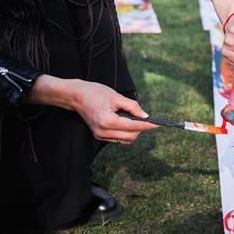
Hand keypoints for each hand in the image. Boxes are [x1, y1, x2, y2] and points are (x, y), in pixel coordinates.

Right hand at [29, 76, 156, 143]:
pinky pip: (118, 138)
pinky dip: (125, 132)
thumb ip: (132, 107)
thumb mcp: (116, 96)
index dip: (146, 125)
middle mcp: (103, 132)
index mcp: (107, 121)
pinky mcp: (99, 136)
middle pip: (130, 137)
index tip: (156, 124)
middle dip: (140, 129)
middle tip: (145, 118)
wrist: (77, 96)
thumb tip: (145, 115)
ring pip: (125, 140)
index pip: (132, 127)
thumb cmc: (95, 93)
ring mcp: (100, 136)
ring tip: (133, 118)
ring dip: (133, 131)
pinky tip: (125, 122)